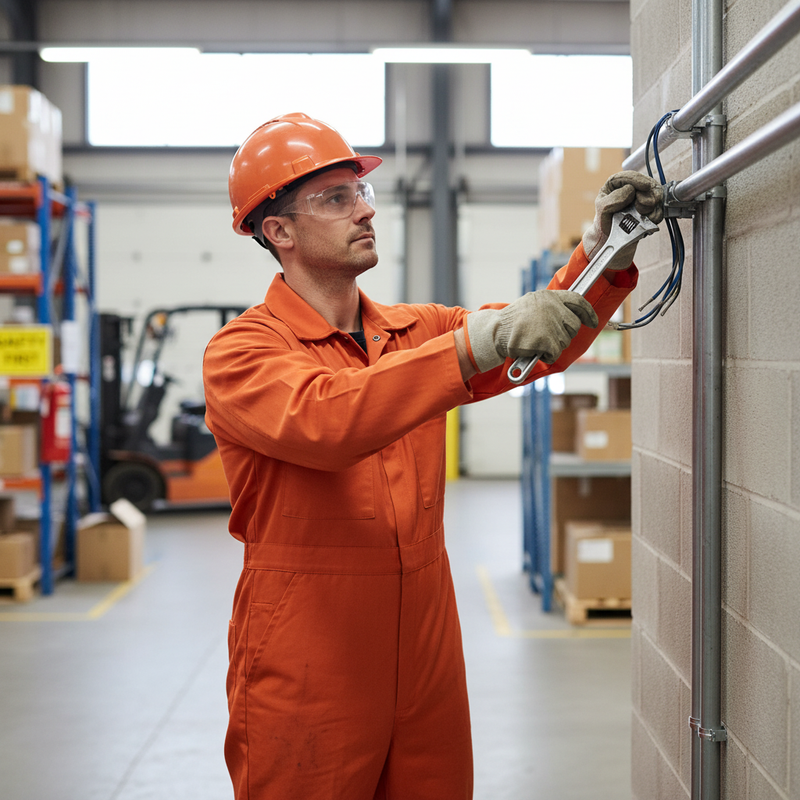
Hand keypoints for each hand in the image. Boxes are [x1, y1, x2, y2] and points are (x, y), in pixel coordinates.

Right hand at [466, 290, 598, 372]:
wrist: (495, 332)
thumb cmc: (512, 321)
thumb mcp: (532, 304)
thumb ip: (551, 307)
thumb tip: (572, 315)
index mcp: (549, 296)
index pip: (578, 301)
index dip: (588, 312)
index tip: (592, 321)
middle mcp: (552, 307)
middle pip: (574, 325)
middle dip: (566, 334)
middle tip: (549, 337)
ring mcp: (550, 323)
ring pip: (566, 341)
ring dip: (553, 346)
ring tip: (536, 342)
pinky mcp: (546, 340)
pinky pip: (556, 353)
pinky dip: (547, 356)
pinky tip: (535, 351)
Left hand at [582, 171, 663, 269]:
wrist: (611, 237)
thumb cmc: (605, 220)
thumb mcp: (603, 208)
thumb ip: (613, 198)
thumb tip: (630, 190)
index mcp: (617, 183)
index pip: (629, 176)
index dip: (639, 180)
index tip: (645, 186)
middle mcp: (632, 187)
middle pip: (647, 184)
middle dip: (647, 194)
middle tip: (640, 207)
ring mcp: (643, 196)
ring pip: (656, 195)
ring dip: (651, 206)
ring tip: (640, 214)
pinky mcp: (651, 208)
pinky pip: (660, 208)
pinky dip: (655, 215)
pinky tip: (647, 219)